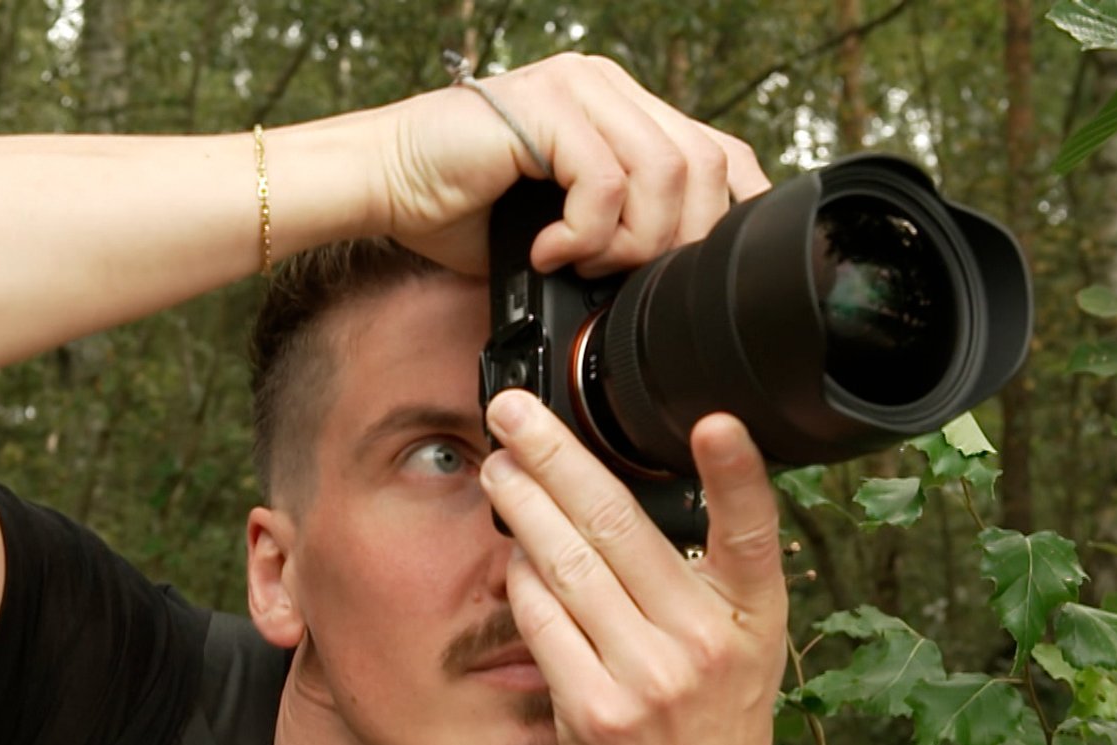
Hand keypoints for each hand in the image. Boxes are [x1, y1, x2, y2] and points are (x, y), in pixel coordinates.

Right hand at [363, 53, 768, 276]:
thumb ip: (622, 233)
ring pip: (665, 171)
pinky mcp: (545, 107)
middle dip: (680, 242)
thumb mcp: (564, 228)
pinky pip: (605, 180)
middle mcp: (607, 87)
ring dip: (631, 240)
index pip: (719, 151)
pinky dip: (586, 234)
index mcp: (621, 109)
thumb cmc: (459, 207)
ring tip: (584, 265)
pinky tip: (550, 252)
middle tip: (626, 279)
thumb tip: (674, 285)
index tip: (707, 273)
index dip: (733, 213)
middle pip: (706, 164)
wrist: (383, 183)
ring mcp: (579, 88)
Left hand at [477, 390, 788, 744]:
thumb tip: (628, 493)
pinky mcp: (595, 709)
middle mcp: (705, 643)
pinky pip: (543, 623)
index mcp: (751, 616)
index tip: (717, 423)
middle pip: (619, 527)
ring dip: (523, 507)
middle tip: (515, 415)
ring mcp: (649, 678)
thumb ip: (706, 576)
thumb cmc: (711, 727)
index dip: (739, 475)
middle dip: (557, 460)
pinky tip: (509, 553)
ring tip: (499, 469)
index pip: (752, 534)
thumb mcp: (743, 648)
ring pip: (569, 566)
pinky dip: (520, 582)